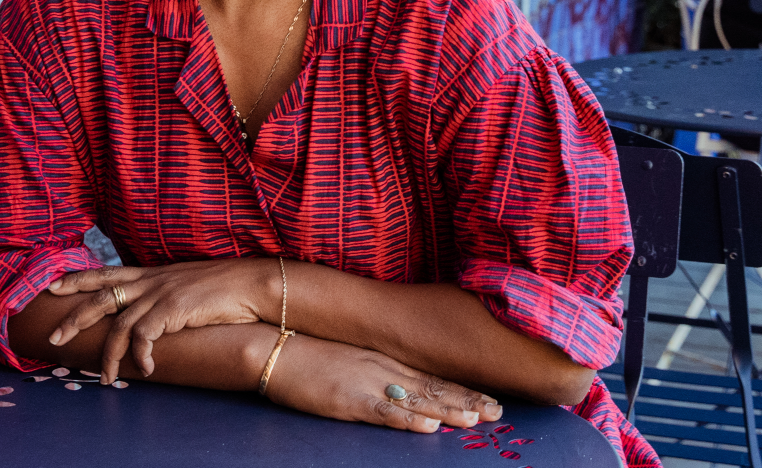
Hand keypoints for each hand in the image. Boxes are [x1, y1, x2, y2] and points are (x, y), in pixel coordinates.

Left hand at [46, 259, 280, 379]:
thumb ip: (164, 295)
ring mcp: (161, 293)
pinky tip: (145, 370)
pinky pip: (144, 337)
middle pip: (101, 296)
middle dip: (74, 317)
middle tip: (53, 337)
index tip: (53, 285)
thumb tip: (150, 313)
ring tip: (104, 378)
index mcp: (152, 273)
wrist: (250, 283)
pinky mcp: (173, 309)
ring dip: (107, 355)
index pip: (107, 273)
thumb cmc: (223, 288)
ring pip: (118, 325)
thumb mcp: (185, 286)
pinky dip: (140, 356)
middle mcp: (152, 281)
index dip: (78, 278)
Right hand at [265, 332, 503, 432]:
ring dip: (448, 410)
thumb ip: (376, 368)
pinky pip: (383, 411)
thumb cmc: (309, 353)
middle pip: (432, 387)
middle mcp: (381, 367)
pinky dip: (407, 419)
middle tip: (497, 412)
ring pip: (416, 398)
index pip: (431, 376)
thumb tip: (402, 385)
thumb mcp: (350, 357)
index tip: (491, 398)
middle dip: (466, 400)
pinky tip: (427, 425)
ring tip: (475, 420)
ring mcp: (366, 381)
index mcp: (383, 358)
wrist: (274, 346)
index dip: (462, 388)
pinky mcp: (347, 398)